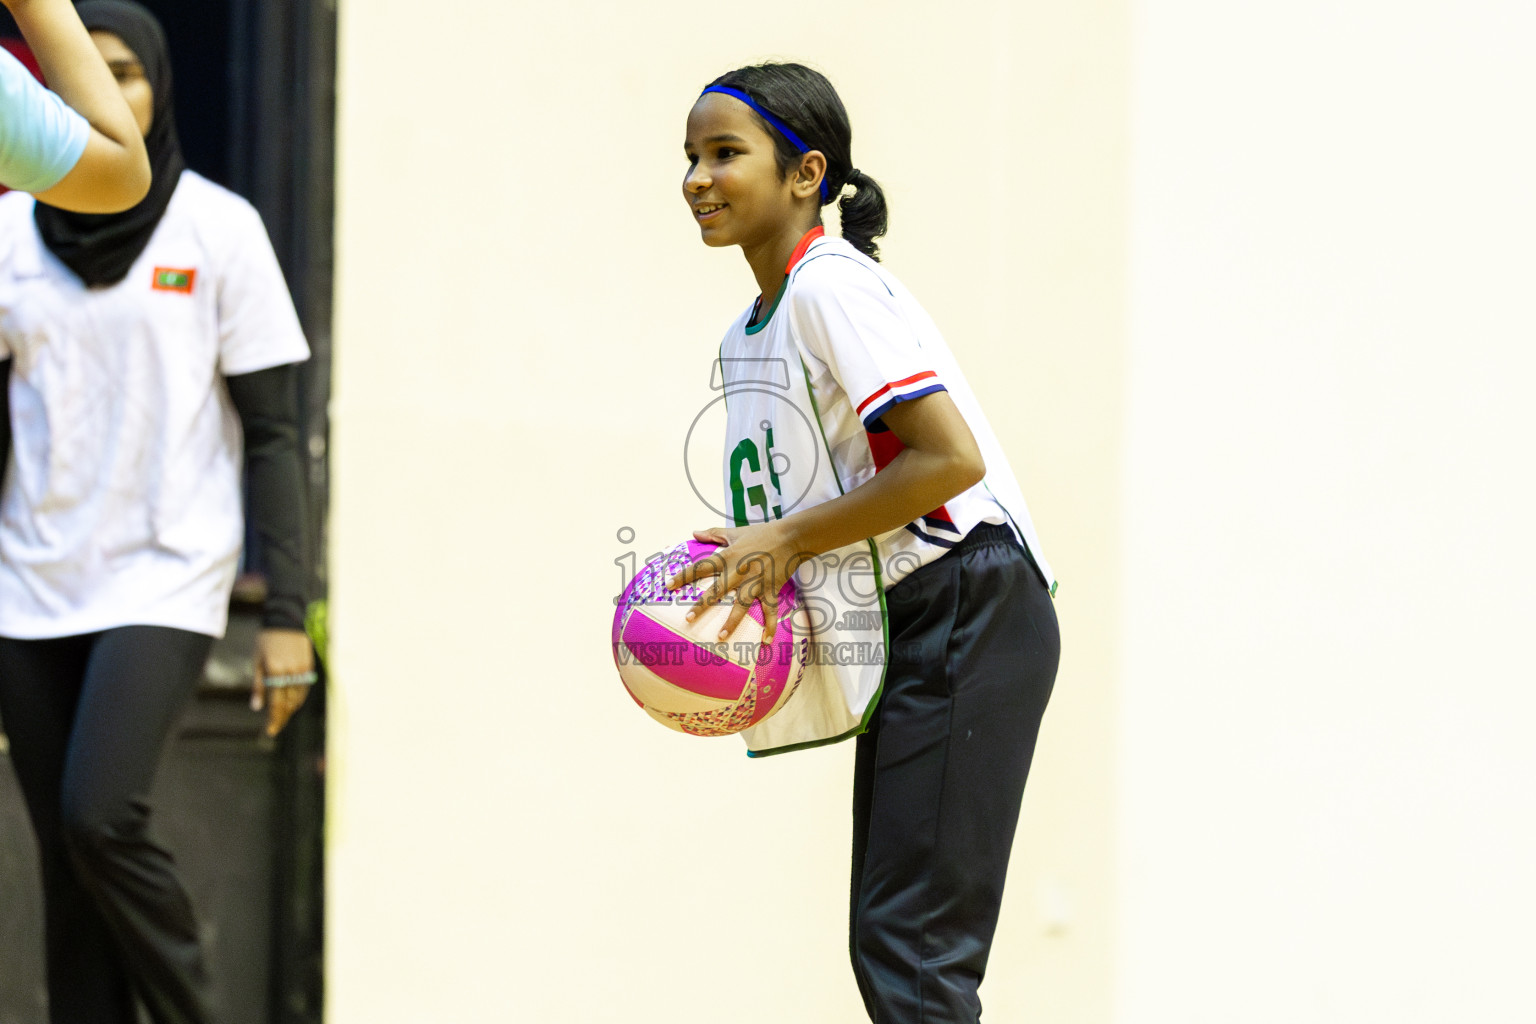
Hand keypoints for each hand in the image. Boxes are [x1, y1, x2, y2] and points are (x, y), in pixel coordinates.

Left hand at [251, 628, 314, 737]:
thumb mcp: (257, 661)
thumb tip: (256, 707)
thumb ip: (258, 685)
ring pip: (298, 698)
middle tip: (275, 727)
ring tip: (282, 717)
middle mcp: (291, 672)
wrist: (286, 621)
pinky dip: (299, 698)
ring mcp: (302, 670)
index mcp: (275, 671)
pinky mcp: (309, 666)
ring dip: (290, 710)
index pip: (276, 703)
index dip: (274, 719)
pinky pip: (305, 688)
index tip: (270, 731)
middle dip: (282, 718)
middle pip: (288, 704)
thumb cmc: (266, 640)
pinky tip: (292, 703)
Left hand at [666, 523, 809, 644]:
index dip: (684, 576)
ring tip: (720, 637)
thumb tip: (694, 532)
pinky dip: (770, 626)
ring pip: (741, 604)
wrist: (791, 536)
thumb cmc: (762, 533)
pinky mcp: (772, 589)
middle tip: (688, 619)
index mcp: (728, 556)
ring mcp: (756, 582)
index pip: (701, 567)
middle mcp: (740, 571)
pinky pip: (770, 610)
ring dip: (731, 621)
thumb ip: (713, 533)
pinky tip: (766, 642)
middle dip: (703, 604)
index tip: (668, 586)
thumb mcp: (735, 532)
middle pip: (718, 590)